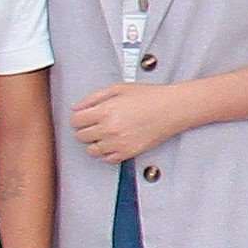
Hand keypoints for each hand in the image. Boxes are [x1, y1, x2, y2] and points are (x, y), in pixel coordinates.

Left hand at [68, 83, 186, 166]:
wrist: (171, 109)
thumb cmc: (149, 96)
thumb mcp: (118, 88)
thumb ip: (94, 97)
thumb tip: (77, 107)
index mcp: (105, 111)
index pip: (75, 121)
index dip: (78, 118)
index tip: (83, 117)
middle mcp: (109, 129)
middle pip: (81, 136)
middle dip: (85, 130)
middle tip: (95, 124)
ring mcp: (118, 143)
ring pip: (91, 150)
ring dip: (94, 142)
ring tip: (104, 134)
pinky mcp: (128, 153)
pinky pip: (107, 159)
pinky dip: (106, 153)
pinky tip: (113, 143)